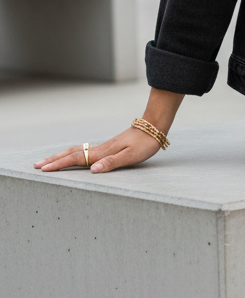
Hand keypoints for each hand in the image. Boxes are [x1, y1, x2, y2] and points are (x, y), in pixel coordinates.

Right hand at [34, 124, 162, 173]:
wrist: (154, 127)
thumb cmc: (145, 144)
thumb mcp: (132, 156)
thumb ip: (112, 163)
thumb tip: (93, 170)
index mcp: (103, 152)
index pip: (77, 159)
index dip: (59, 164)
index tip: (43, 169)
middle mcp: (101, 149)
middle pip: (72, 153)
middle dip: (54, 160)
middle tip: (36, 165)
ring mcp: (104, 146)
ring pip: (77, 151)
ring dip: (61, 156)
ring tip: (48, 161)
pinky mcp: (109, 146)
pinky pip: (85, 150)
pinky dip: (73, 154)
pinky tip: (72, 156)